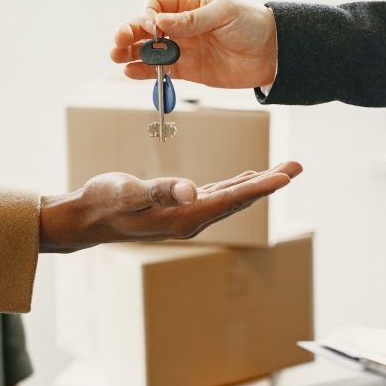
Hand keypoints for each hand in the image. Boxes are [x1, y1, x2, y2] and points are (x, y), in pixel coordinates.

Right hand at [39, 161, 301, 252]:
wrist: (87, 217)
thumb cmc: (104, 202)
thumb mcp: (129, 192)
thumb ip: (160, 191)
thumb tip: (192, 191)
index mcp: (185, 217)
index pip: (232, 198)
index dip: (261, 185)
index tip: (287, 175)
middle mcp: (192, 220)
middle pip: (239, 198)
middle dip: (269, 182)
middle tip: (297, 166)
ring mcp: (187, 216)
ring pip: (231, 197)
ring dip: (257, 182)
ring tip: (281, 171)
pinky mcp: (180, 208)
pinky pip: (217, 196)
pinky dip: (236, 185)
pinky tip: (244, 177)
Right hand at [110, 0, 276, 88]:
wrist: (274, 54)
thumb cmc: (253, 24)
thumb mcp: (224, 13)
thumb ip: (192, 19)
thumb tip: (160, 21)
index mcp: (190, 4)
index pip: (157, 5)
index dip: (148, 15)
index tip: (151, 26)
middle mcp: (183, 26)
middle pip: (147, 28)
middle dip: (130, 34)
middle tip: (118, 42)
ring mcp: (185, 49)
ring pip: (151, 50)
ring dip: (132, 53)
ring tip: (117, 57)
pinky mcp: (190, 70)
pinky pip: (163, 71)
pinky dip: (146, 72)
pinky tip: (131, 72)